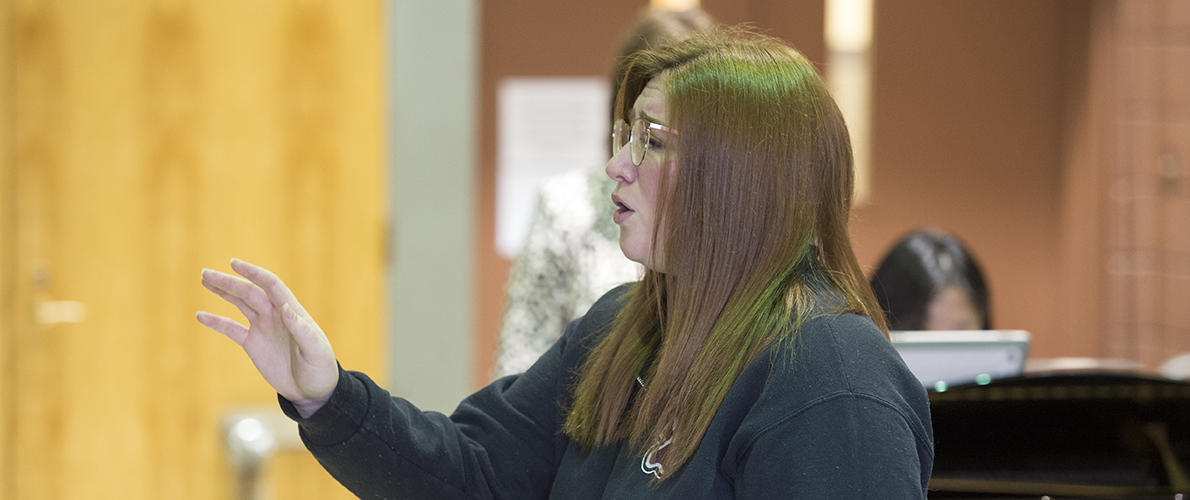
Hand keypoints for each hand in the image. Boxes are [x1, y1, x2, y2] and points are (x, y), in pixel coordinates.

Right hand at [197, 258, 337, 417]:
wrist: (312, 391)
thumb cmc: (320, 369)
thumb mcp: (315, 350)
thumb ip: (302, 330)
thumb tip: (285, 308)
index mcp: (292, 311)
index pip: (271, 285)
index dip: (254, 274)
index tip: (234, 264)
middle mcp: (275, 315)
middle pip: (249, 292)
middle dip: (229, 282)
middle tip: (206, 273)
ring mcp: (263, 328)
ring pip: (240, 303)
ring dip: (223, 291)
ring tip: (204, 279)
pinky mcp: (253, 344)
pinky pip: (231, 329)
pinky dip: (216, 322)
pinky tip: (200, 315)